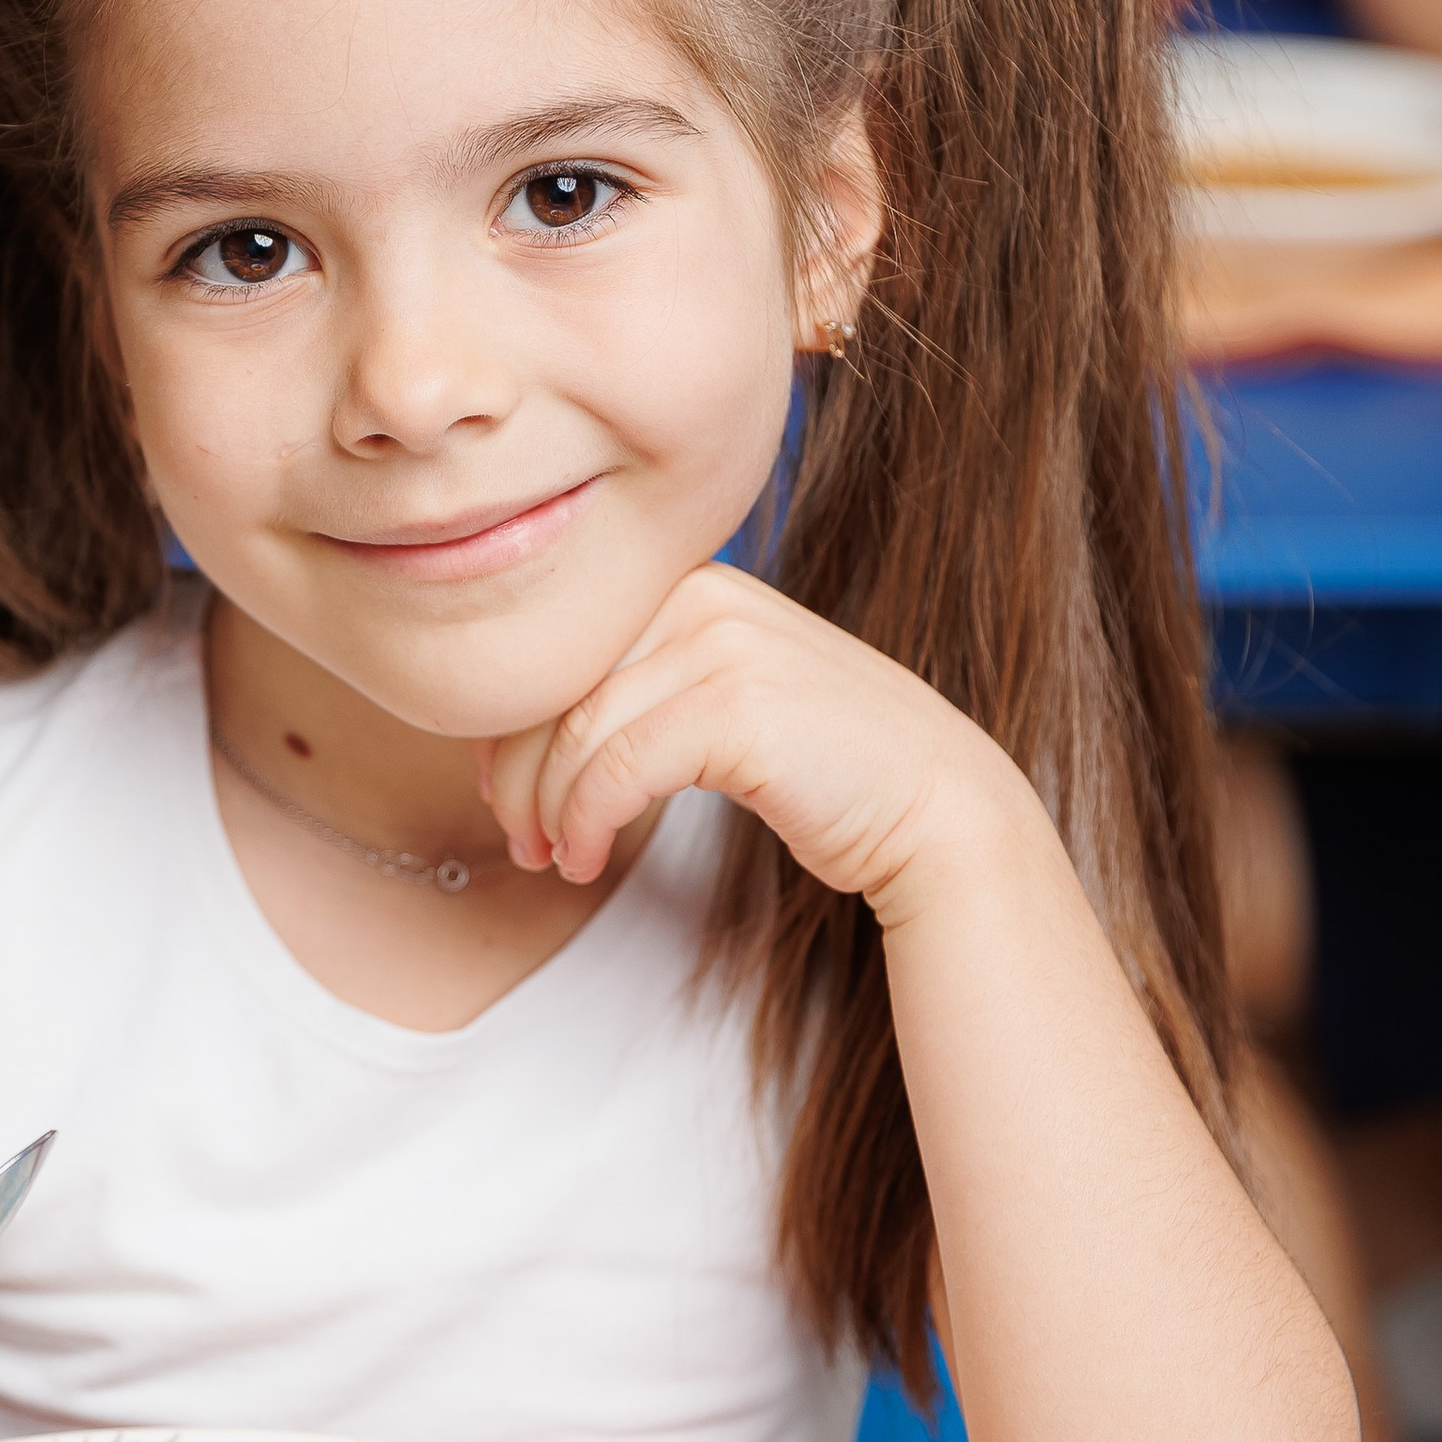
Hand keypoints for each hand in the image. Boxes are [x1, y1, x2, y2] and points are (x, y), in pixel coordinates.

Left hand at [476, 562, 1022, 918]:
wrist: (937, 805)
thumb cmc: (824, 767)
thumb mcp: (724, 702)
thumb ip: (645, 691)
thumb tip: (525, 738)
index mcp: (693, 582)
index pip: (562, 647)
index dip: (513, 725)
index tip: (504, 791)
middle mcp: (704, 596)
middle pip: (557, 685)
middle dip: (517, 772)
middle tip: (518, 839)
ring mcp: (723, 646)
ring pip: (579, 733)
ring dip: (547, 810)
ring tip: (553, 858)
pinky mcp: (736, 708)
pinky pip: (616, 770)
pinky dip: (586, 822)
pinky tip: (586, 859)